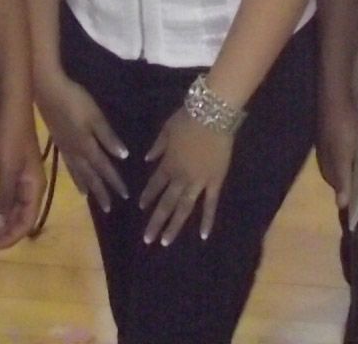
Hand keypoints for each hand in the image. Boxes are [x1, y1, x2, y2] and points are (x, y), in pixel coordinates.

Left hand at [0, 94, 44, 250]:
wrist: (10, 103)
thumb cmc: (12, 134)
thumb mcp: (7, 168)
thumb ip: (3, 198)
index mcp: (34, 188)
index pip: (24, 223)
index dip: (7, 237)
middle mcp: (29, 186)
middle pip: (13, 217)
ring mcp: (19, 177)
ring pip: (4, 206)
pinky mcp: (8, 167)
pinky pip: (0, 193)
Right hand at [36, 71, 128, 211]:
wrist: (47, 90)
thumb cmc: (75, 100)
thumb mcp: (95, 115)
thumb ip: (107, 136)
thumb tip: (123, 157)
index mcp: (87, 146)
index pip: (104, 168)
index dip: (115, 182)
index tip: (125, 196)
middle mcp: (76, 153)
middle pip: (91, 176)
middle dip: (102, 192)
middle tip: (109, 208)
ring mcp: (66, 149)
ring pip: (79, 174)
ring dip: (89, 188)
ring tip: (94, 200)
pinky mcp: (59, 144)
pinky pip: (69, 168)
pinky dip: (75, 178)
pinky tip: (77, 182)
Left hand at [139, 109, 235, 245]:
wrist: (211, 114)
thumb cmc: (188, 118)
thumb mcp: (166, 129)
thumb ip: (157, 147)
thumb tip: (147, 160)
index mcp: (167, 164)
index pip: (154, 185)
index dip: (147, 196)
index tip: (141, 207)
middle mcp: (180, 177)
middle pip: (166, 203)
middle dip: (156, 222)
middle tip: (147, 239)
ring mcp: (198, 182)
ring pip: (184, 209)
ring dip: (174, 226)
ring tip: (165, 242)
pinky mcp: (215, 182)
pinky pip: (211, 204)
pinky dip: (207, 220)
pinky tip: (204, 235)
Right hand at [315, 87, 357, 209]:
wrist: (339, 91)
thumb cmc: (341, 124)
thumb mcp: (343, 154)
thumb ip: (343, 178)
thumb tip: (340, 206)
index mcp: (327, 164)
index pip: (340, 186)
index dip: (353, 193)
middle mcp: (329, 154)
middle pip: (344, 173)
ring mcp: (335, 140)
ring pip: (350, 159)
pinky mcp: (344, 128)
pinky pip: (355, 145)